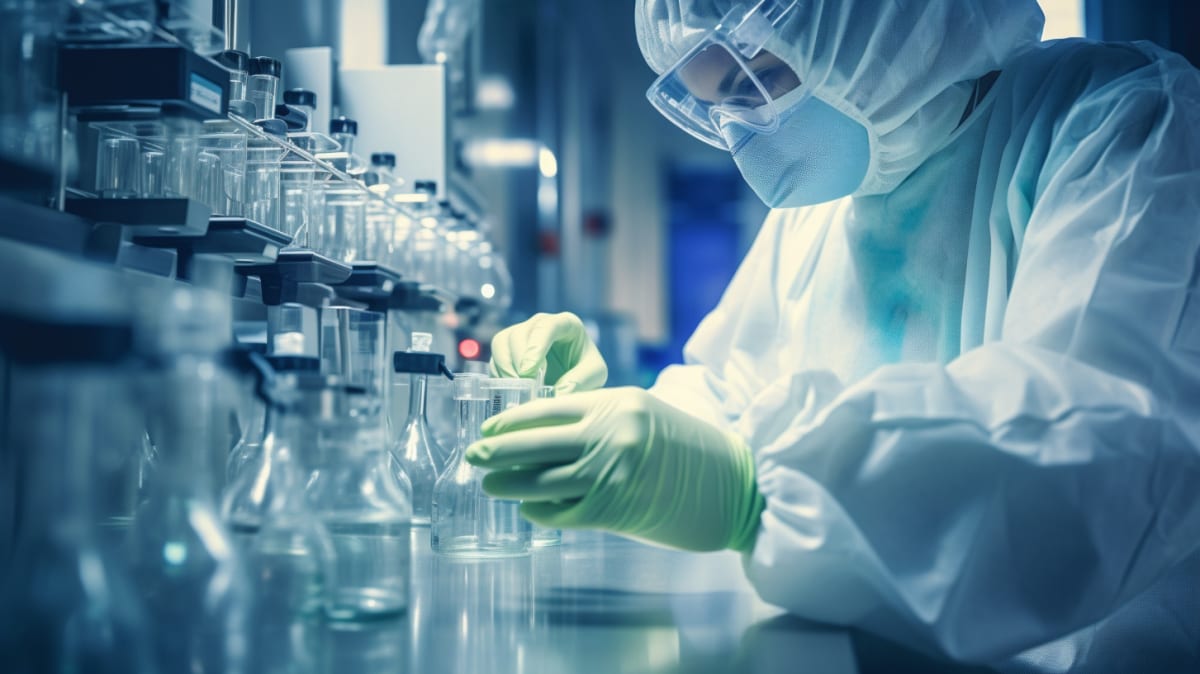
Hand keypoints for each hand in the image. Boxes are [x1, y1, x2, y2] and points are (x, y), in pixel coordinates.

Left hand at [466, 387, 763, 551]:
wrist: (729, 484)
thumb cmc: (685, 447)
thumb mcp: (643, 414)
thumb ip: (598, 418)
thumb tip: (543, 432)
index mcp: (615, 403)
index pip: (547, 409)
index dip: (511, 421)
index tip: (489, 428)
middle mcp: (609, 435)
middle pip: (535, 443)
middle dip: (498, 451)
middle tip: (474, 456)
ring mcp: (609, 473)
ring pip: (541, 479)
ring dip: (509, 485)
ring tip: (489, 486)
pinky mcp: (611, 509)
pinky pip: (561, 510)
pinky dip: (539, 510)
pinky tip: (527, 508)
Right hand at [488, 312, 606, 394]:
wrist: (577, 374)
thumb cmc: (587, 368)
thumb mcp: (595, 374)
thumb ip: (580, 381)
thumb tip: (559, 394)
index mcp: (565, 323)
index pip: (546, 327)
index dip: (534, 348)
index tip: (529, 372)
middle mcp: (540, 324)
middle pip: (519, 334)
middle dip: (517, 362)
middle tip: (523, 387)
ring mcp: (522, 334)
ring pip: (502, 343)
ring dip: (504, 368)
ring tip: (515, 390)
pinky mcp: (509, 349)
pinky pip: (495, 358)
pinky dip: (499, 375)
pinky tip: (508, 390)